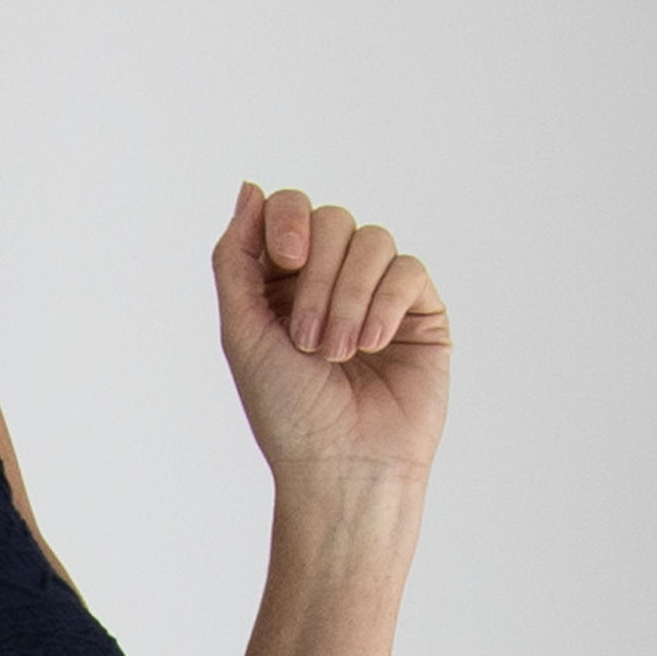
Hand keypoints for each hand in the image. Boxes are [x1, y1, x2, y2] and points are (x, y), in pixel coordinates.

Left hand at [210, 182, 450, 484]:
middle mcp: (331, 280)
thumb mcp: (242, 332)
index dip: (288, 220)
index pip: (290, 210)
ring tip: (337, 354)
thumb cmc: (288, 413)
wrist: (341, 467)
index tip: (284, 258)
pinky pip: (409, 269)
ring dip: (348, 297)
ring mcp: (378, 294)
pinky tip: (373, 344)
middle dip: (316, 277)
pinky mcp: (420, 312)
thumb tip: (250, 188)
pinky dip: (386, 303)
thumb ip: (236, 260)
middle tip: (307, 340)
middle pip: (332, 221)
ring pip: (372, 241)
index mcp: (282, 283)